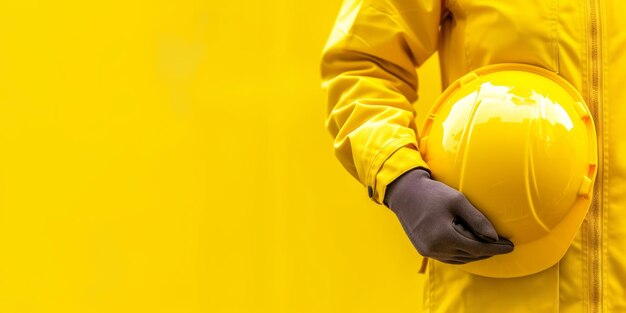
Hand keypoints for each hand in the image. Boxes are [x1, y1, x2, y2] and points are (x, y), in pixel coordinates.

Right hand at [384, 168, 513, 263]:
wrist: (404, 193)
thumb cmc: (432, 193)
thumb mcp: (458, 200)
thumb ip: (477, 220)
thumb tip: (494, 237)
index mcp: (445, 236)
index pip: (478, 248)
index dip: (496, 248)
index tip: (511, 246)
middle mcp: (435, 248)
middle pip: (470, 255)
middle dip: (488, 251)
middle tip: (503, 245)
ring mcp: (428, 251)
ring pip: (459, 259)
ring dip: (475, 254)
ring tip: (488, 246)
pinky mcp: (423, 249)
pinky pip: (448, 257)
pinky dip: (461, 254)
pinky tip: (469, 247)